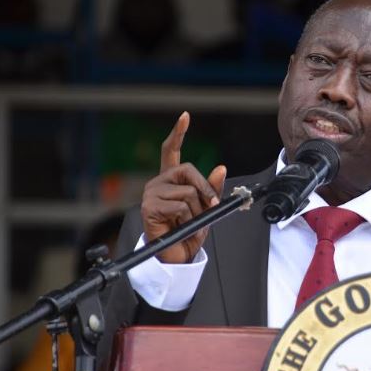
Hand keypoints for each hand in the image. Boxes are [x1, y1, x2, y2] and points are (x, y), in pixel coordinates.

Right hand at [141, 112, 226, 262]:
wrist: (177, 254)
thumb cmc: (189, 230)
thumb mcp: (206, 207)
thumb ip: (212, 188)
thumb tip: (221, 168)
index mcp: (170, 179)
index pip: (171, 150)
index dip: (178, 133)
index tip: (185, 116)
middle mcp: (158, 182)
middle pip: (188, 169)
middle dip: (205, 189)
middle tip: (210, 207)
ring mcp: (151, 193)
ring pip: (188, 191)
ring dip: (197, 210)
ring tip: (190, 222)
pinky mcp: (149, 207)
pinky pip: (181, 206)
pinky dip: (188, 219)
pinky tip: (180, 226)